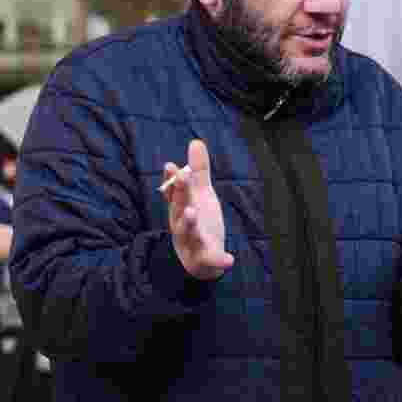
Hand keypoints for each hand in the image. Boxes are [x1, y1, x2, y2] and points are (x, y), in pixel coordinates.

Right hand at [163, 139, 233, 279]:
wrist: (201, 260)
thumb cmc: (199, 222)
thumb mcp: (201, 195)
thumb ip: (199, 171)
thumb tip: (195, 141)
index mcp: (181, 209)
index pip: (174, 193)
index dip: (172, 180)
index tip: (171, 165)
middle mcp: (182, 224)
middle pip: (179, 208)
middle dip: (180, 194)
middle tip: (182, 177)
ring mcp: (193, 242)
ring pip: (188, 232)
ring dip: (189, 222)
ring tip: (192, 211)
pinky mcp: (205, 259)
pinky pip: (211, 260)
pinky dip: (219, 260)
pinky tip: (230, 260)